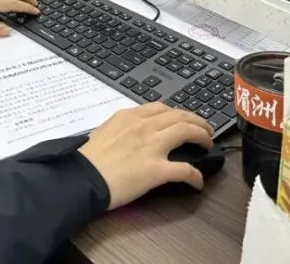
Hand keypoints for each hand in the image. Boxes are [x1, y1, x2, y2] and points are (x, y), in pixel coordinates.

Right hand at [78, 103, 214, 209]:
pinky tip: (198, 181)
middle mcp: (144, 127)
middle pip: (180, 116)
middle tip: (205, 129)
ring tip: (208, 144)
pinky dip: (196, 175)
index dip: (177, 113)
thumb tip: (128, 134)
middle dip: (197, 121)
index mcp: (130, 117)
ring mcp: (152, 147)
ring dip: (202, 137)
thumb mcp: (103, 131)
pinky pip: (185, 170)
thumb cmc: (87, 158)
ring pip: (188, 132)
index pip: (161, 108)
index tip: (183, 118)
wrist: (81, 176)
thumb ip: (121, 128)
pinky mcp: (157, 170)